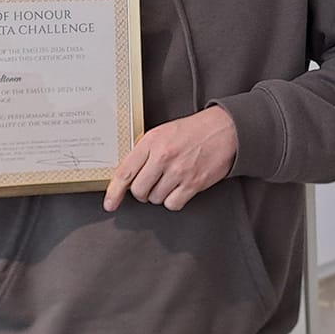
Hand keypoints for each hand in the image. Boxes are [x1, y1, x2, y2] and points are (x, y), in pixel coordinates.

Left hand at [104, 106, 237, 212]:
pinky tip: (179, 189)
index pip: (125, 172)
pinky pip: (173, 204)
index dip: (114, 192)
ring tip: (170, 181)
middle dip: (142, 192)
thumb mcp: (162, 132)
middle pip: (139, 190)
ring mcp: (178, 171)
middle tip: (151, 185)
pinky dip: (174, 201)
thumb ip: (144, 150)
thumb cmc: (193, 130)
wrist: (224, 129)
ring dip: (159, 195)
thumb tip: (129, 172)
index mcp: (151, 142)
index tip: (110, 204)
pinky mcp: (193, 183)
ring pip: (156, 199)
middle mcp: (163, 157)